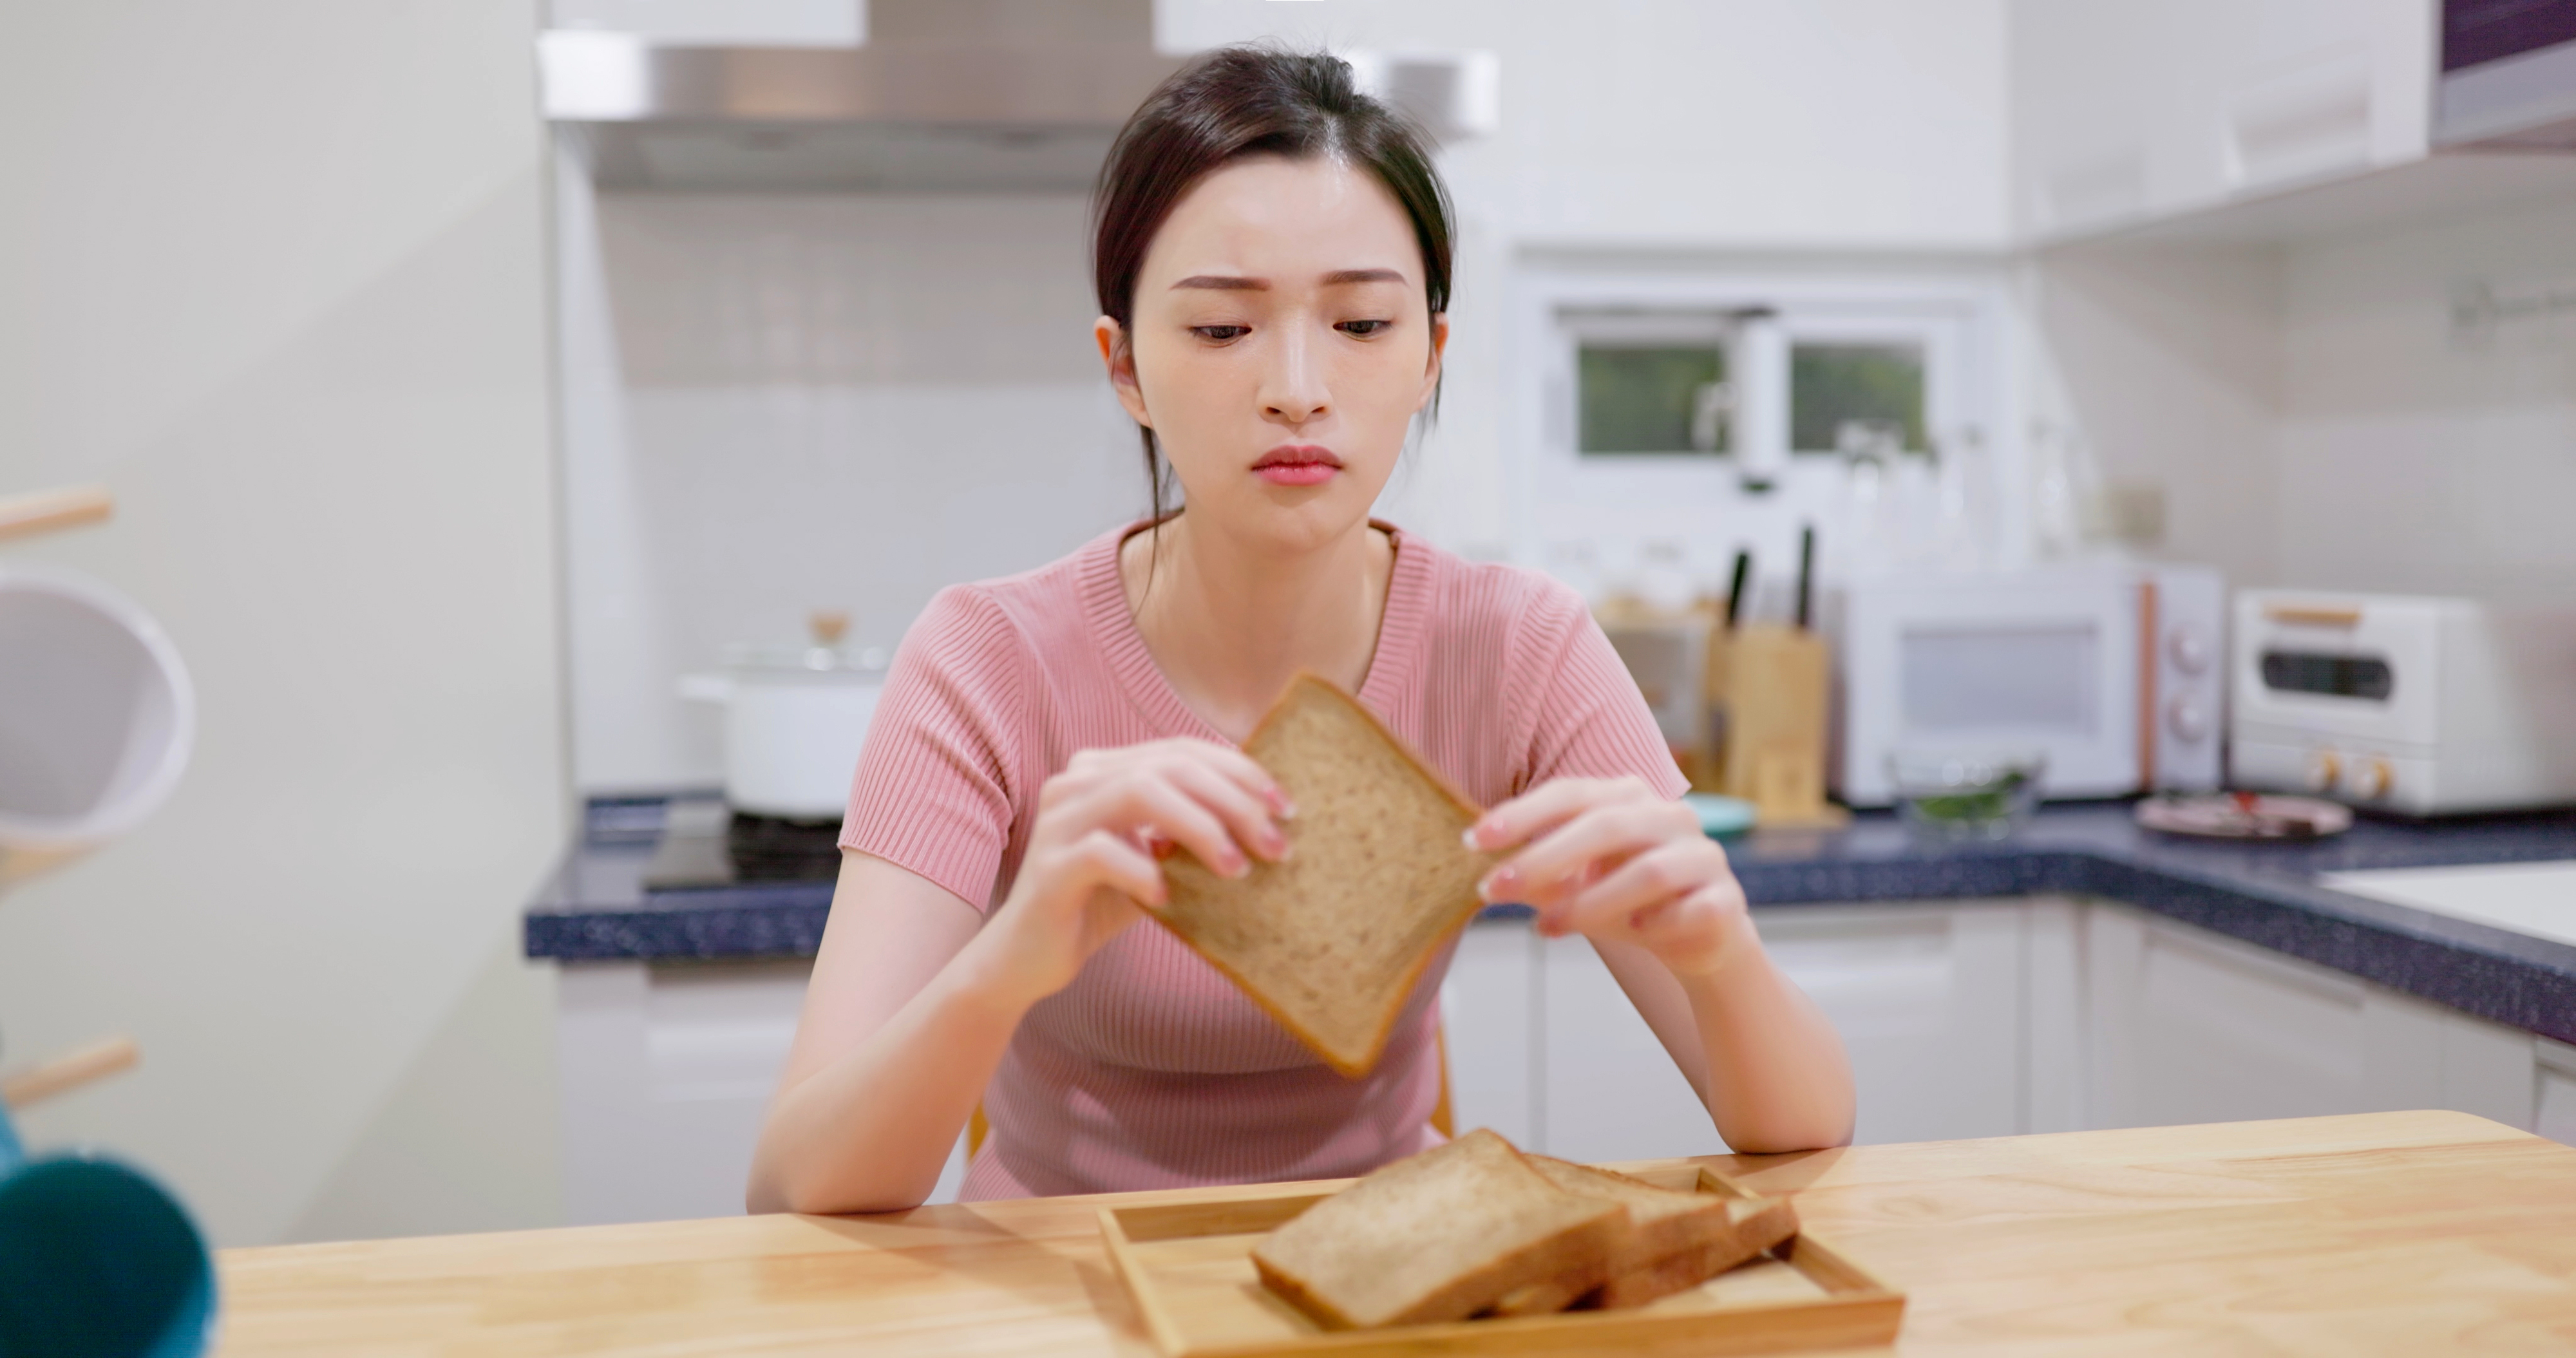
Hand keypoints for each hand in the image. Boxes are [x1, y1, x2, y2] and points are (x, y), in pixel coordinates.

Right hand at [969, 738, 1291, 1007]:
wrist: (1028, 957)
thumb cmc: (1100, 903)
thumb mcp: (1153, 858)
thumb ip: (1189, 831)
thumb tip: (1267, 821)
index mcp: (1103, 770)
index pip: (1181, 749)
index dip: (1238, 770)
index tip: (1286, 806)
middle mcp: (1076, 782)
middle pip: (1169, 765)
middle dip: (1232, 801)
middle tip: (1274, 844)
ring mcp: (1058, 821)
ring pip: (1139, 792)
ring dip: (1200, 827)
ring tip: (1236, 869)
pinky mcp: (1049, 867)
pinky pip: (1102, 852)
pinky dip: (1144, 871)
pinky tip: (1168, 898)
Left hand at [1465, 777, 1750, 977]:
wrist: (1701, 938)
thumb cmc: (1627, 901)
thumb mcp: (1576, 883)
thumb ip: (1538, 874)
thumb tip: (1482, 872)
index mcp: (1630, 798)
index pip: (1572, 793)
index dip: (1522, 813)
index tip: (1474, 840)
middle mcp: (1670, 816)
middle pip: (1606, 826)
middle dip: (1544, 858)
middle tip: (1493, 888)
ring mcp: (1703, 855)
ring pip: (1647, 872)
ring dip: (1590, 902)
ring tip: (1548, 926)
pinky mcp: (1725, 899)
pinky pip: (1690, 910)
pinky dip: (1656, 924)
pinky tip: (1634, 933)